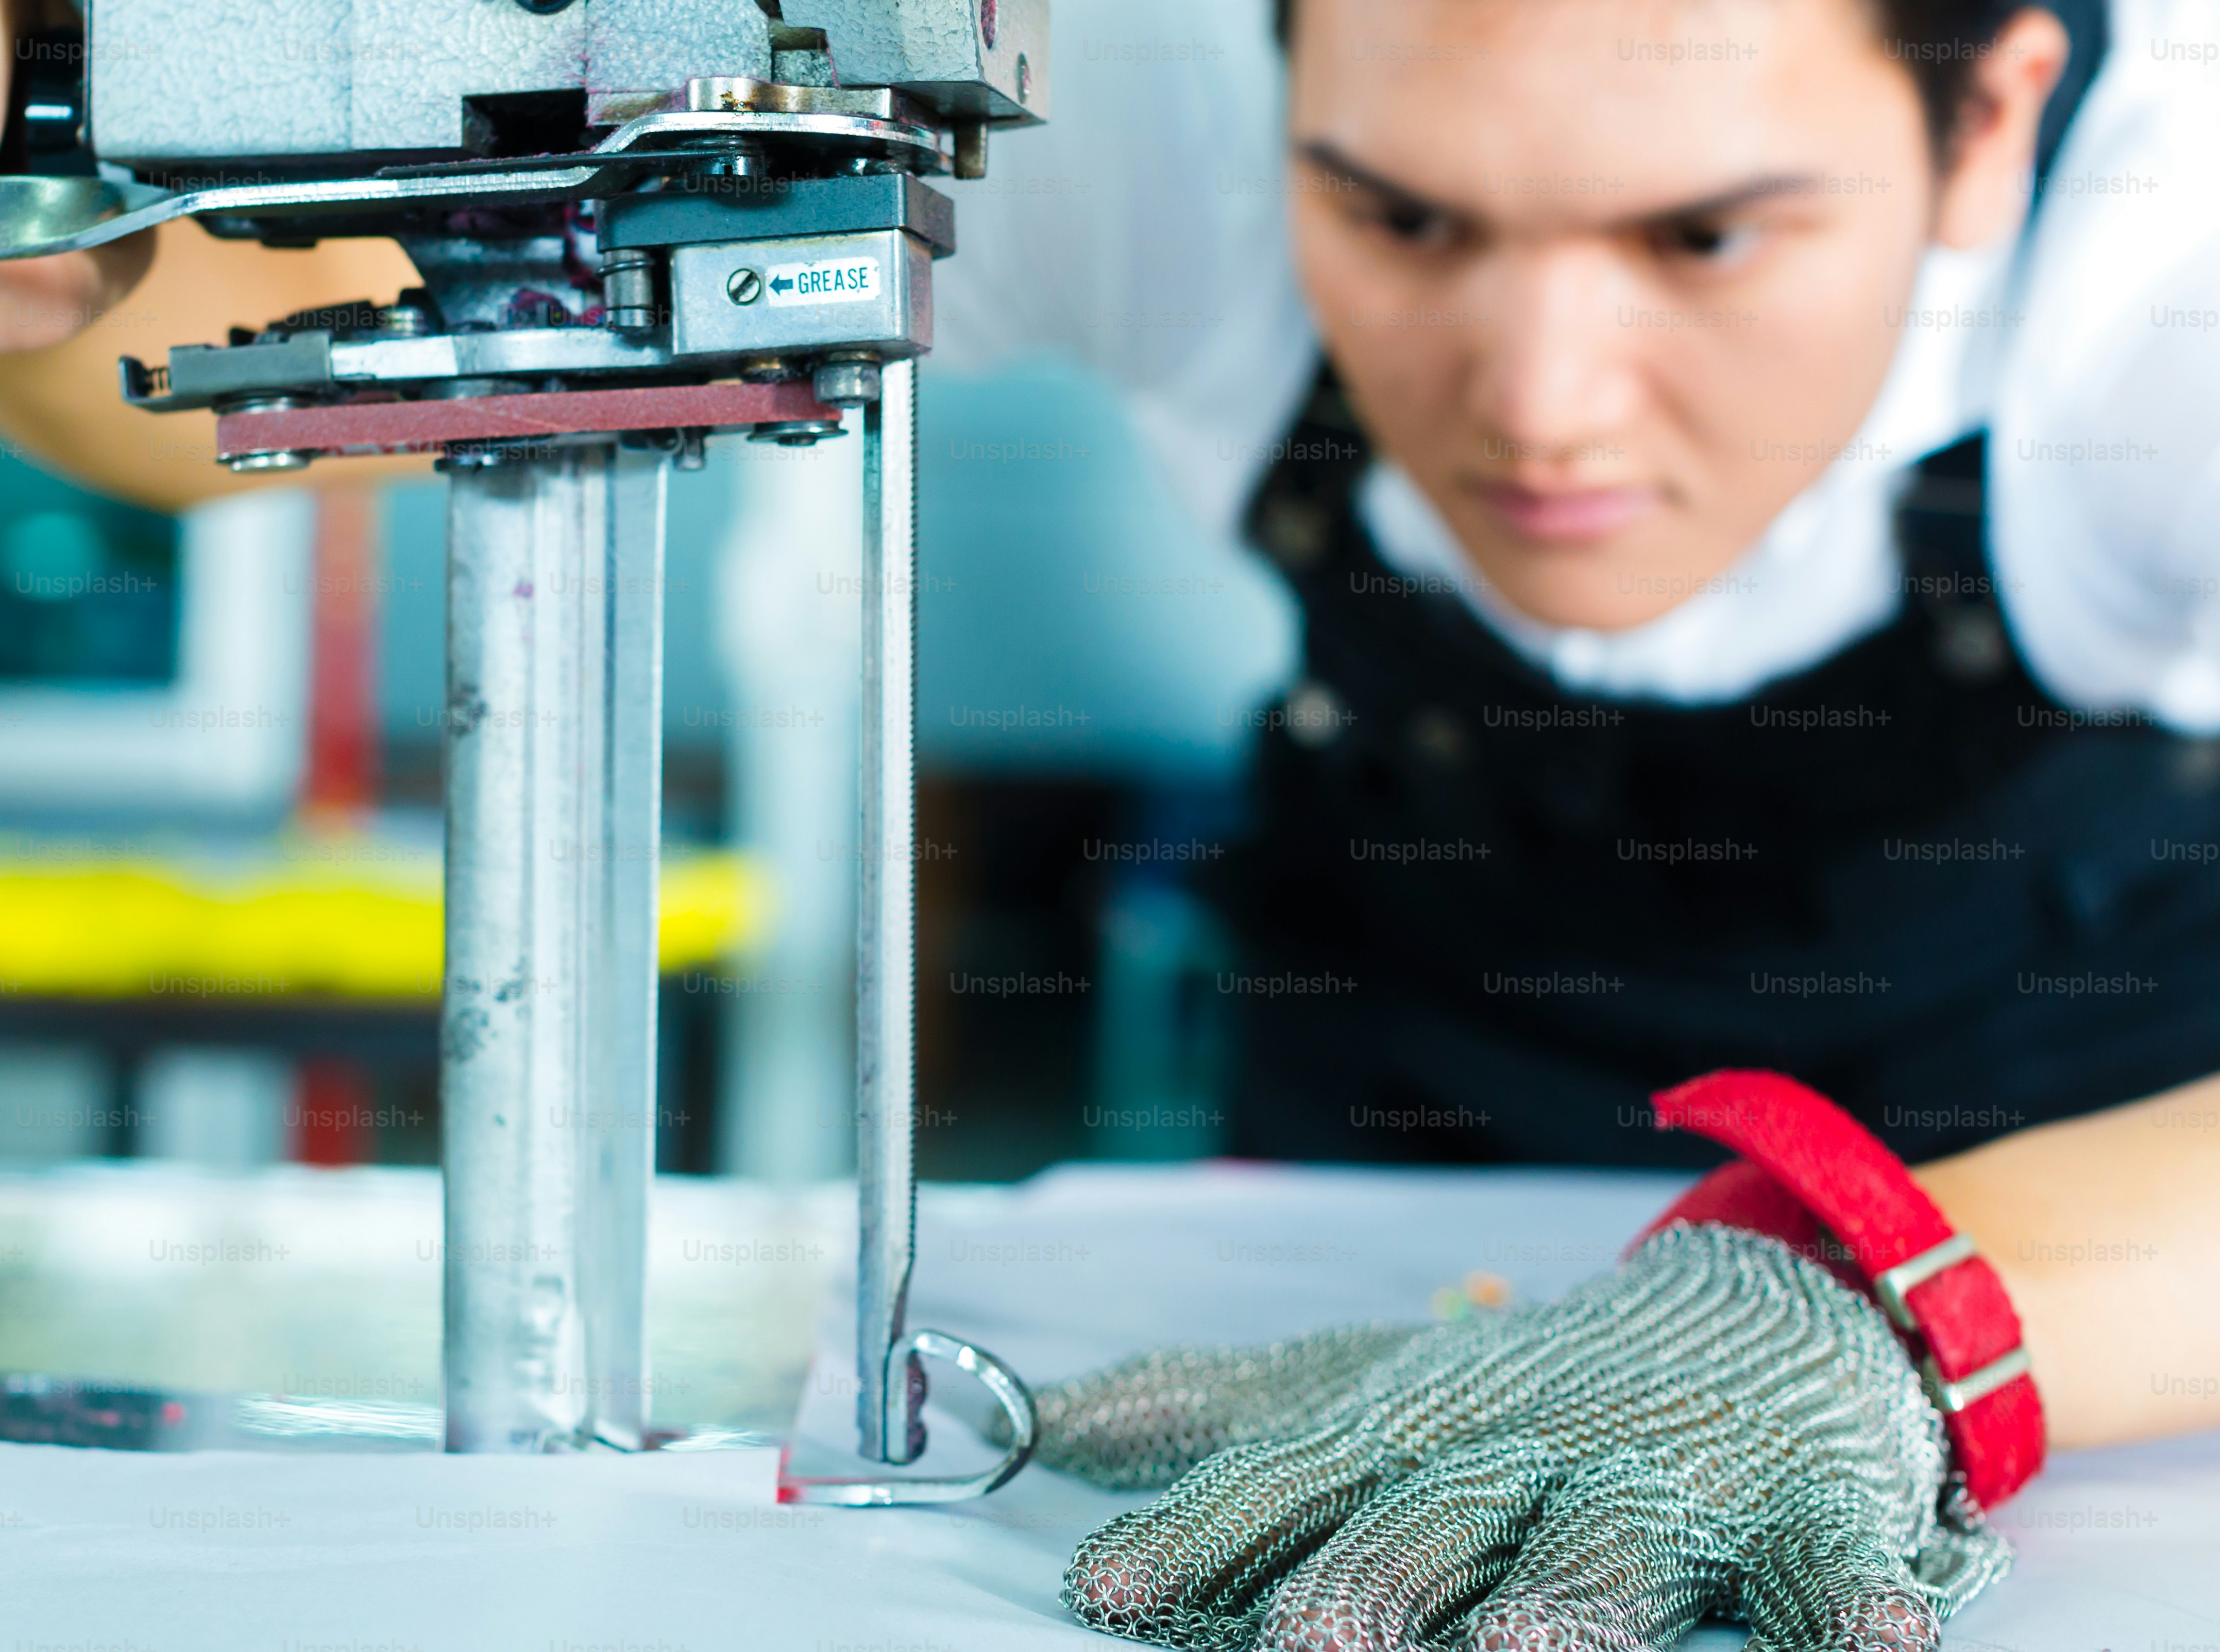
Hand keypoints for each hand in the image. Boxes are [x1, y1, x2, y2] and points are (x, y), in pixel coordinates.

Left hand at [1045, 1223, 2009, 1650]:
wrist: (1764, 1304)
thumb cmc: (1529, 1391)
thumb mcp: (1366, 1397)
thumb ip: (1217, 1428)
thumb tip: (1046, 1433)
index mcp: (1420, 1429)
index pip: (1290, 1479)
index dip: (1198, 1537)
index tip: (1103, 1594)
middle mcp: (1532, 1448)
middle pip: (1441, 1515)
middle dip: (1375, 1576)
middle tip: (1312, 1639)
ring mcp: (1672, 1478)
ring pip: (1618, 1543)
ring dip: (1580, 1596)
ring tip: (1532, 1646)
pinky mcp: (1811, 1515)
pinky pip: (1834, 1573)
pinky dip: (1856, 1611)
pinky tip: (1876, 1646)